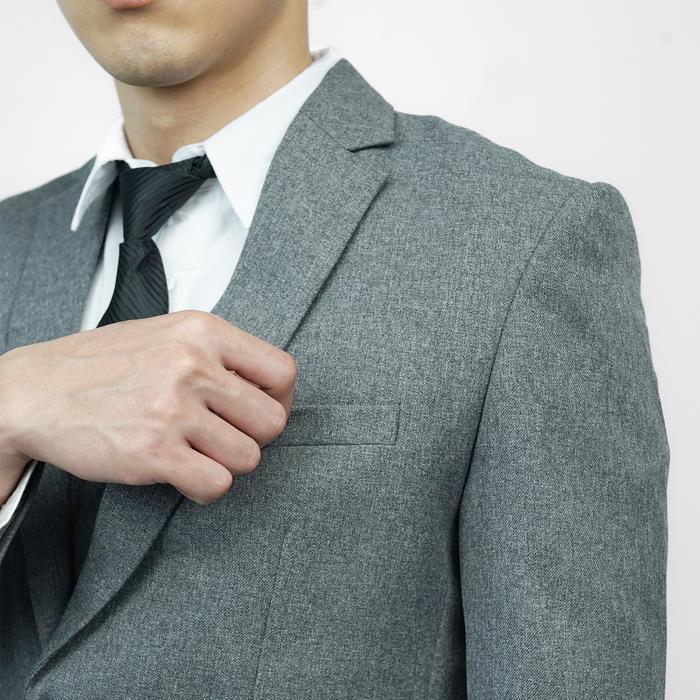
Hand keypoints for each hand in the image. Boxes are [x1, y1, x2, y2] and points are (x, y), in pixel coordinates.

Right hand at [0, 310, 295, 504]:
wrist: (34, 391)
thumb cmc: (103, 364)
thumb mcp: (166, 334)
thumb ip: (218, 354)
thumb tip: (266, 387)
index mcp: (202, 331)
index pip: (283, 372)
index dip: (278, 400)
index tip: (257, 411)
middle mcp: (192, 365)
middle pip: (273, 421)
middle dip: (253, 437)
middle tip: (224, 436)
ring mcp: (173, 409)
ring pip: (249, 457)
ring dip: (226, 464)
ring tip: (196, 453)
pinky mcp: (153, 452)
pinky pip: (216, 484)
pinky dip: (204, 487)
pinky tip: (182, 474)